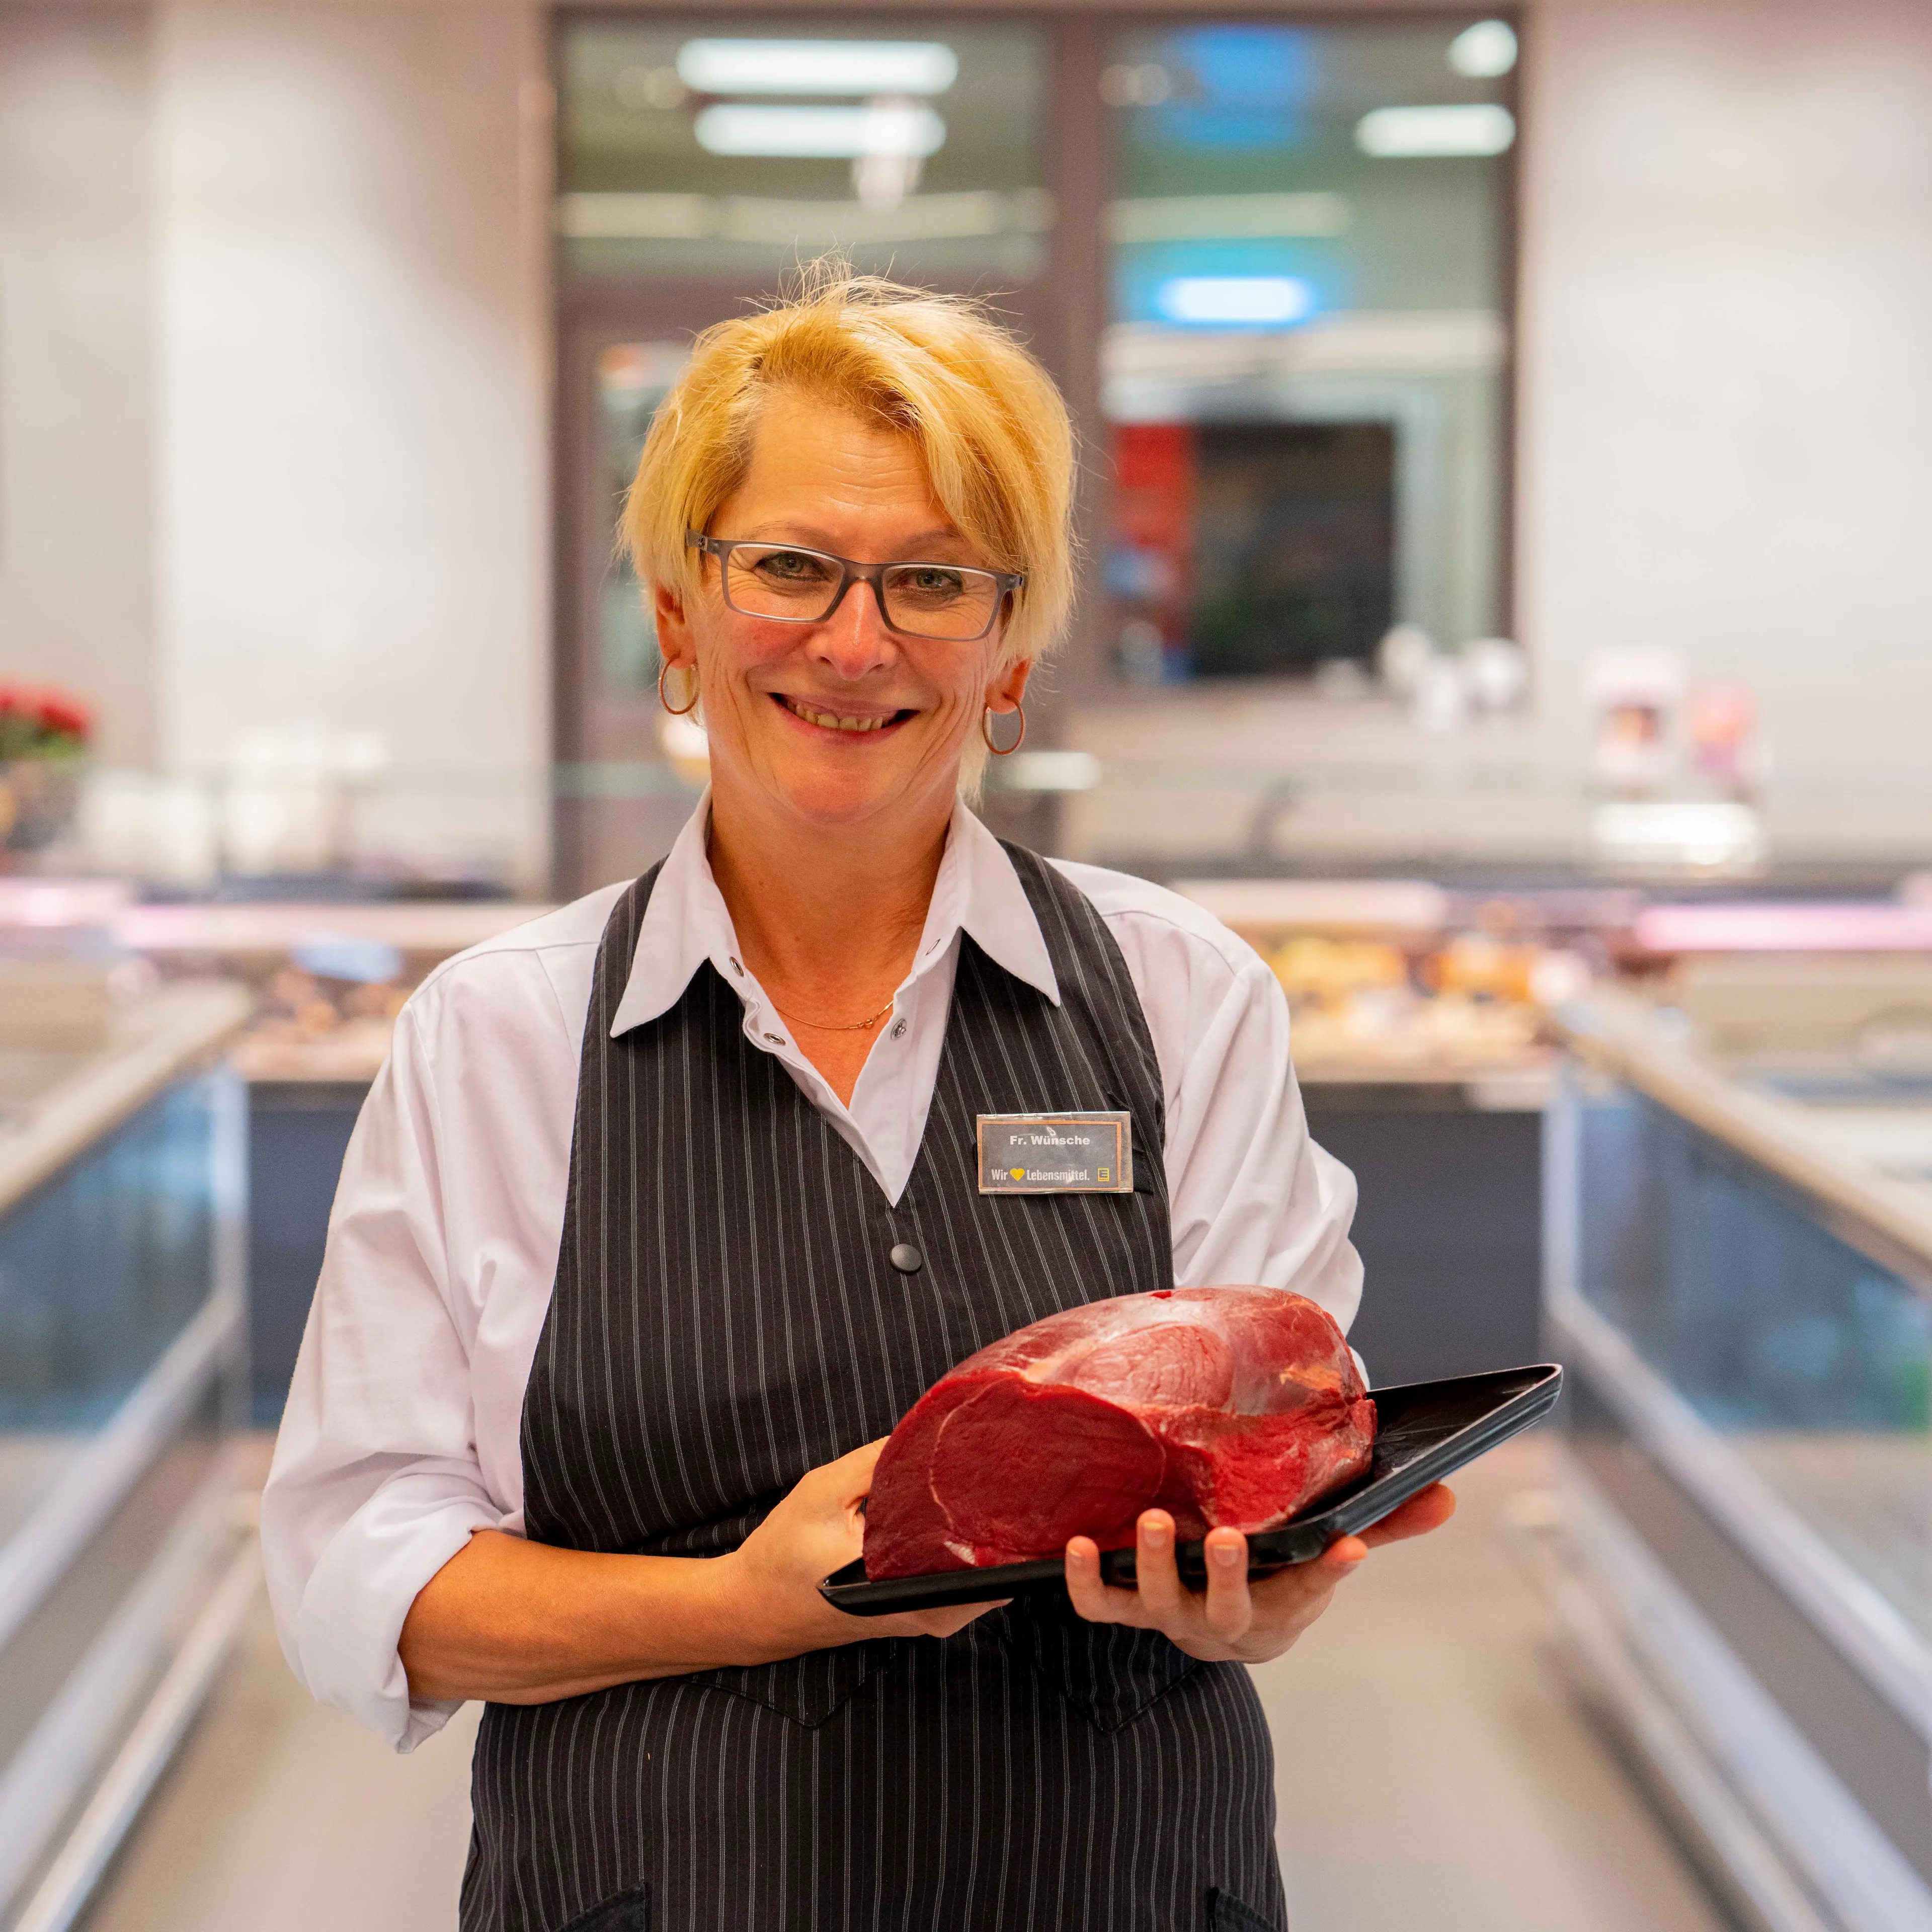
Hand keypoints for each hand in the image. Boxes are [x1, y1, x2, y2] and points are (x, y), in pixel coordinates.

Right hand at [715, 1440, 1008, 1659]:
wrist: (748, 1609)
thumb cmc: (781, 1555)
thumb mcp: (823, 1492)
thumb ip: (877, 1462)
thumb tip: (930, 1429)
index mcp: (909, 1592)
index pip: (987, 1565)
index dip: (1007, 1521)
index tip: (1016, 1479)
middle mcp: (927, 1615)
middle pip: (995, 1568)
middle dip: (1004, 1521)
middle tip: (1008, 1468)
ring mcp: (924, 1618)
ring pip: (981, 1574)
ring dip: (986, 1533)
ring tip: (988, 1482)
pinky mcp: (915, 1612)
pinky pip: (959, 1578)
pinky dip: (964, 1547)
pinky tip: (959, 1510)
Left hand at [1062, 1484, 1455, 1665]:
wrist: (1226, 1626)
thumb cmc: (1281, 1575)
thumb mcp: (1330, 1553)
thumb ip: (1383, 1524)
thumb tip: (1445, 1496)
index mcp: (1282, 1603)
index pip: (1312, 1589)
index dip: (1330, 1573)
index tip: (1346, 1547)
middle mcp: (1225, 1616)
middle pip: (1228, 1607)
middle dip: (1231, 1575)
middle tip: (1230, 1537)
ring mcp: (1174, 1612)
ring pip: (1160, 1605)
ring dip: (1156, 1566)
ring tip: (1153, 1522)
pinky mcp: (1131, 1604)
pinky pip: (1101, 1605)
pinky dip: (1084, 1582)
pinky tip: (1075, 1544)